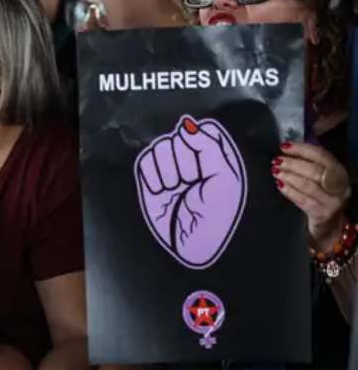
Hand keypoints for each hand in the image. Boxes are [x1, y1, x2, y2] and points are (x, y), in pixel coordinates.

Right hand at [136, 115, 245, 269]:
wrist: (193, 244)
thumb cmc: (217, 213)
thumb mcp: (225, 177)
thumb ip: (208, 146)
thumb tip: (186, 124)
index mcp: (217, 154)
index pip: (204, 128)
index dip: (201, 141)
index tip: (206, 163)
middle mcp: (192, 157)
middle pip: (179, 137)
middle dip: (185, 161)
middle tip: (194, 183)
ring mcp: (170, 166)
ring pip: (161, 147)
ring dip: (169, 171)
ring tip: (178, 190)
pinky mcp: (150, 178)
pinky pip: (145, 162)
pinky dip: (154, 178)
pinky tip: (164, 192)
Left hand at [275, 141, 351, 249]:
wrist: (327, 229)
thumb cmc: (318, 199)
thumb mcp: (318, 181)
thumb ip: (308, 165)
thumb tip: (285, 150)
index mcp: (339, 173)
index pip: (322, 156)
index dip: (303, 149)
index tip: (284, 146)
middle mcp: (340, 186)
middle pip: (315, 170)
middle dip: (293, 164)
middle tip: (276, 161)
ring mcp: (333, 202)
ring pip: (309, 185)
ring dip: (289, 176)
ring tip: (275, 171)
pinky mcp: (322, 214)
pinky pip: (303, 200)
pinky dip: (290, 191)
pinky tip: (279, 185)